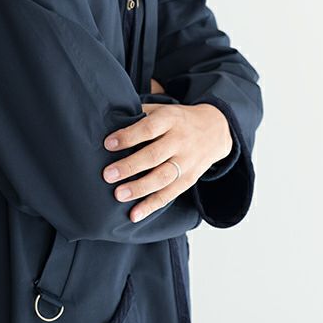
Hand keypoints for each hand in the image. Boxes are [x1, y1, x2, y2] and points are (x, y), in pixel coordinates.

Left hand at [102, 100, 232, 222]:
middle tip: (107, 175)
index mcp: (170, 119)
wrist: (215, 129)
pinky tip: (134, 214)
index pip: (149, 128)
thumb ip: (140, 113)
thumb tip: (108, 119)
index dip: (128, 136)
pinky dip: (152, 205)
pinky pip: (170, 194)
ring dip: (140, 188)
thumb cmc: (177, 119)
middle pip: (155, 155)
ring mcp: (187, 161)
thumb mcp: (162, 108)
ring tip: (118, 195)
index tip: (108, 144)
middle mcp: (180, 141)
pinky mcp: (190, 179)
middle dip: (130, 167)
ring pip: (163, 177)